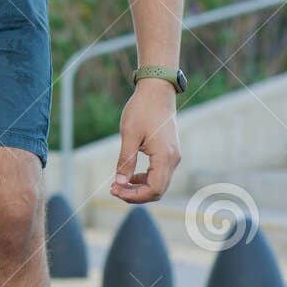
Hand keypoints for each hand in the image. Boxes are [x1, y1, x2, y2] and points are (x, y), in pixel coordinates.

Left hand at [111, 82, 181, 202]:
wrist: (157, 91)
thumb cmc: (142, 109)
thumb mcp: (129, 134)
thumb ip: (125, 160)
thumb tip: (120, 182)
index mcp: (164, 156)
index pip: (154, 189)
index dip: (134, 195)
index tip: (115, 189)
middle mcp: (173, 159)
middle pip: (158, 190)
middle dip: (135, 194)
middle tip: (113, 189)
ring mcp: (173, 156)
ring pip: (159, 184)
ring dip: (139, 188)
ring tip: (118, 184)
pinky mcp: (169, 152)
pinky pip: (159, 174)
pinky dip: (145, 179)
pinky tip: (130, 176)